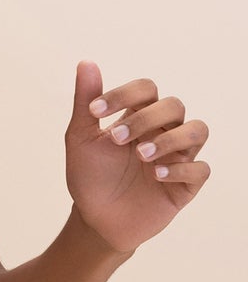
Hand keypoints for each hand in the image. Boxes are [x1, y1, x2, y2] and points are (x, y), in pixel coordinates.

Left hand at [65, 61, 210, 255]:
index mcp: (140, 116)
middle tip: (117, 139)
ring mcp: (178, 157)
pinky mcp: (186, 185)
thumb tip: (85, 62)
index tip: (95, 110)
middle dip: (145, 118)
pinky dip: (180, 169)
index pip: (146, 89)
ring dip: (171, 138)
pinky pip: (200, 169)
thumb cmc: (90, 177)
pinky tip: (156, 176)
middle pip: (173, 106)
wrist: (95, 219)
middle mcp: (164, 132)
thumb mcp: (81, 139)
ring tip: (143, 155)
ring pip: (197, 130)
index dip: (124, 93)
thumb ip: (86, 102)